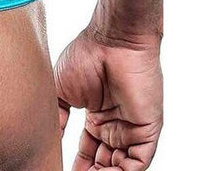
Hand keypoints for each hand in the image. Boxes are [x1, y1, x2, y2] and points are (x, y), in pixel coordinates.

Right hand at [54, 23, 162, 170]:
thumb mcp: (61, 90)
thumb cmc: (86, 55)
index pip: (89, 152)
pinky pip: (137, 164)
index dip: (78, 165)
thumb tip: (49, 139)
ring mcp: (132, 130)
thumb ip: (57, 117)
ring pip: (120, 168)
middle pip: (105, 164)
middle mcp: (116, 127)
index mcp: (98, 118)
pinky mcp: (147, 132)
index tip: (58, 169)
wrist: (112, 39)